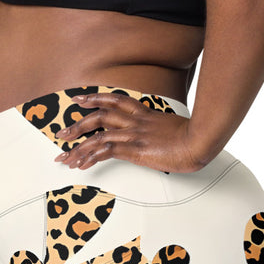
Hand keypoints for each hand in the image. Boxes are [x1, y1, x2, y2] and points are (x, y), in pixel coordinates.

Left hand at [52, 93, 207, 173]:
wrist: (201, 140)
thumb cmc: (195, 137)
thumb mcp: (175, 129)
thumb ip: (163, 131)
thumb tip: (160, 137)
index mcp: (145, 114)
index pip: (116, 100)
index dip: (96, 98)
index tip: (80, 100)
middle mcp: (136, 121)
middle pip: (100, 116)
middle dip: (78, 125)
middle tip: (63, 134)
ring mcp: (134, 134)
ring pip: (97, 136)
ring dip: (78, 147)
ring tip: (65, 157)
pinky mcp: (135, 148)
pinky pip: (105, 151)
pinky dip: (90, 157)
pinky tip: (81, 164)